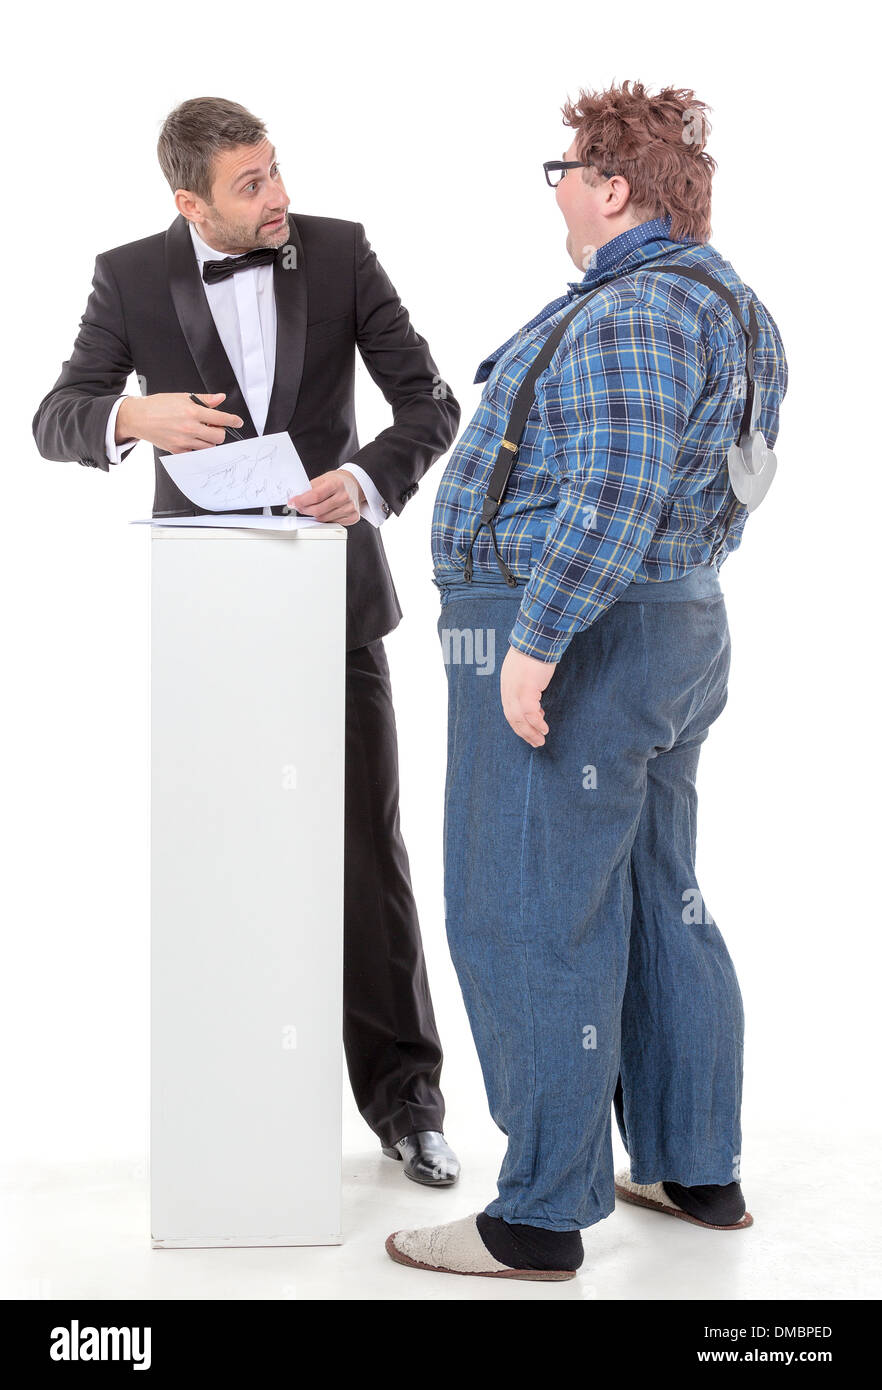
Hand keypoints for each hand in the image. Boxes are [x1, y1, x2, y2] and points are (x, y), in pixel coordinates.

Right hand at [116, 392, 243, 452]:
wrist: (138, 417)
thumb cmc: (158, 406)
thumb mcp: (182, 397)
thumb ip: (204, 400)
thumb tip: (220, 398)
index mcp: (193, 412)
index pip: (222, 418)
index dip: (233, 420)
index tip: (237, 421)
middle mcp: (190, 428)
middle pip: (219, 436)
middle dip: (220, 431)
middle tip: (213, 425)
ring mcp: (184, 441)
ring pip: (209, 446)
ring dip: (210, 440)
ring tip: (201, 431)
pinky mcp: (178, 450)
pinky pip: (196, 453)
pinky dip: (198, 447)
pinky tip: (192, 439)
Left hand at [288, 470, 364, 525]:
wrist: (354, 484)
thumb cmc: (337, 481)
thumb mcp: (323, 479)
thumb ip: (310, 489)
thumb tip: (296, 499)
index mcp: (337, 484)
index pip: (315, 496)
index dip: (301, 501)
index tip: (292, 502)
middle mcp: (345, 496)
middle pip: (318, 510)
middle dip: (305, 510)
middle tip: (299, 507)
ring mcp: (350, 508)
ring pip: (323, 519)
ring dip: (314, 516)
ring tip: (312, 508)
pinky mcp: (353, 517)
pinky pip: (332, 523)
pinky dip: (325, 519)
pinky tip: (326, 512)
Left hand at [500, 645, 556, 746]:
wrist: (538, 638)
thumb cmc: (536, 651)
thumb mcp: (527, 670)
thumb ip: (527, 684)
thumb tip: (535, 699)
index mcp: (506, 684)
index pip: (509, 710)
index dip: (519, 722)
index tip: (530, 729)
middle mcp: (508, 689)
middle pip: (512, 717)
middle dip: (524, 732)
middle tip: (535, 742)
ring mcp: (516, 689)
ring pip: (519, 718)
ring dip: (530, 732)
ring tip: (540, 741)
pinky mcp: (526, 689)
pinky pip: (530, 713)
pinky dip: (536, 723)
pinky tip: (544, 729)